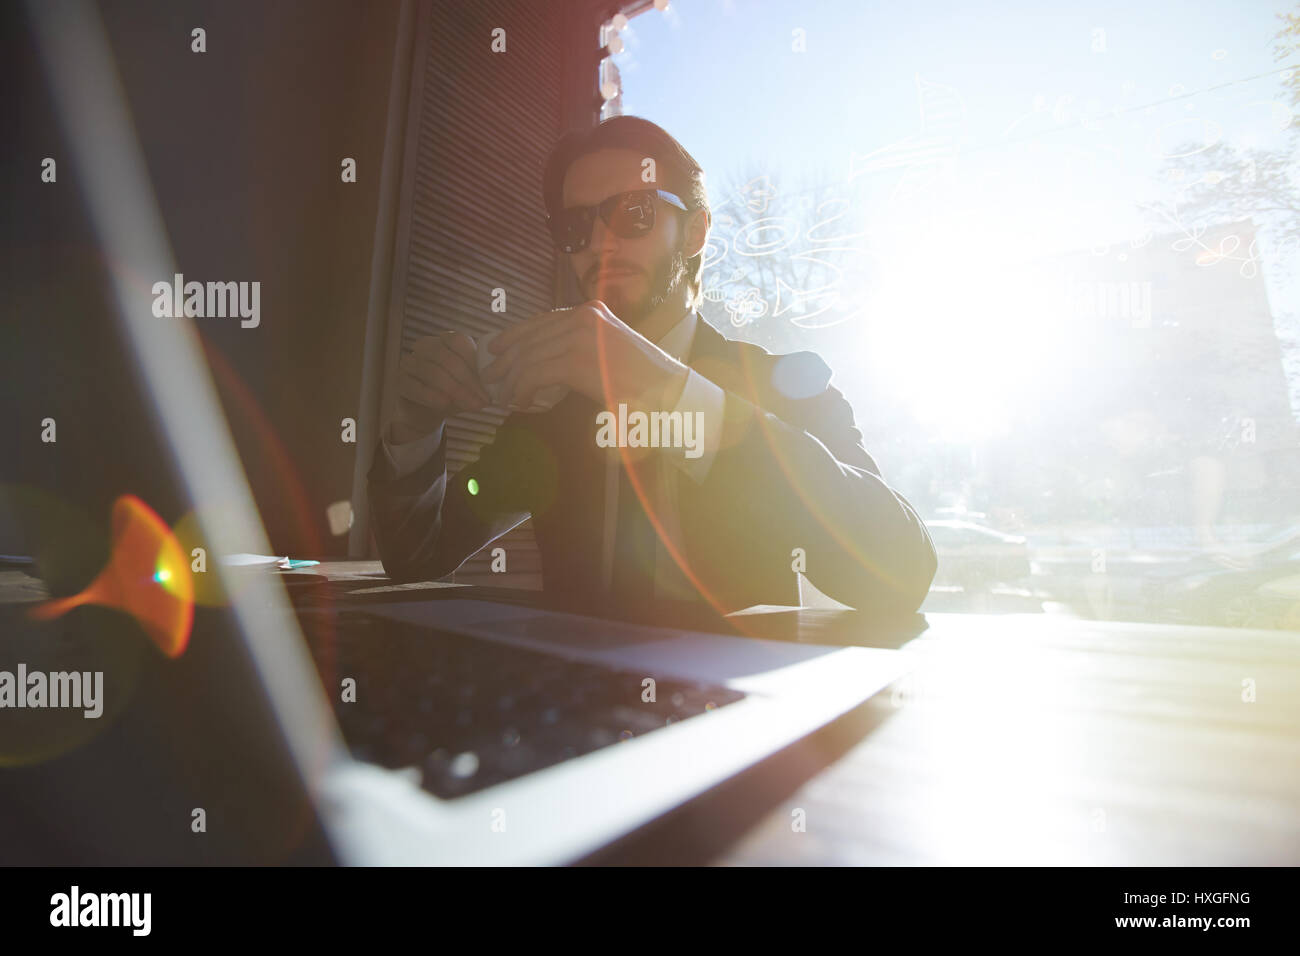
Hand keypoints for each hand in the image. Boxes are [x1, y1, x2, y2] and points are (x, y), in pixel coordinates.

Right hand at [392, 330, 491, 439]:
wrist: (426, 411)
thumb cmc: (453, 393)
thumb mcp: (470, 386)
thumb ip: (481, 383)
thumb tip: (496, 390)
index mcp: (445, 340)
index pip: (459, 341)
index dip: (474, 362)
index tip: (488, 384)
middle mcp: (425, 346)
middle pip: (446, 357)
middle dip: (467, 381)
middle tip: (482, 400)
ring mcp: (410, 361)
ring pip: (431, 371)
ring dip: (454, 390)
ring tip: (470, 406)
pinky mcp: (400, 379)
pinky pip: (414, 385)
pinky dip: (432, 395)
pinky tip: (445, 404)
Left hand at [481, 300, 688, 412]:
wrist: (666, 390)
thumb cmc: (641, 379)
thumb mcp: (607, 351)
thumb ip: (580, 346)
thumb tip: (546, 358)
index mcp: (591, 311)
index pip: (542, 320)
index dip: (515, 334)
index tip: (498, 347)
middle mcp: (582, 317)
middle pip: (530, 337)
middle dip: (506, 358)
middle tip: (491, 374)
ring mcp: (579, 336)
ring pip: (529, 357)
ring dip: (512, 379)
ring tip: (504, 394)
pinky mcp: (575, 360)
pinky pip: (535, 374)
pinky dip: (522, 389)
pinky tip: (521, 401)